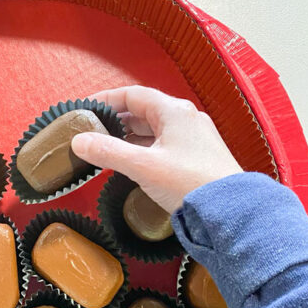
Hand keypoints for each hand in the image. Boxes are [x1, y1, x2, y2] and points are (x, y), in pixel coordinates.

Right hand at [71, 86, 242, 212]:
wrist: (229, 212)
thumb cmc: (187, 182)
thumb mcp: (142, 166)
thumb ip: (108, 152)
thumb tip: (78, 141)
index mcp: (174, 111)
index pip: (133, 95)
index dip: (106, 100)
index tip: (84, 109)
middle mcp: (185, 119)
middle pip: (142, 111)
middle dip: (115, 120)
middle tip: (90, 131)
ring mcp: (193, 138)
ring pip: (152, 130)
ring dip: (128, 137)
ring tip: (104, 148)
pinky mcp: (197, 157)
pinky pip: (162, 145)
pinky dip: (142, 149)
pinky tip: (130, 162)